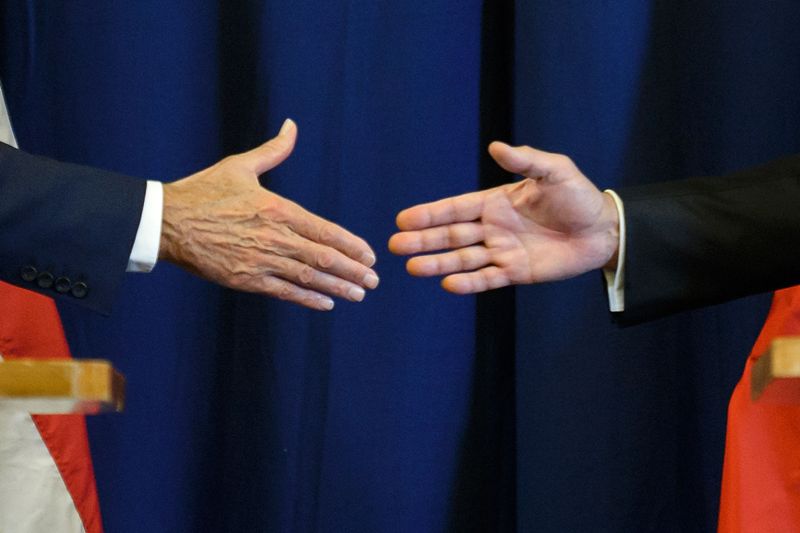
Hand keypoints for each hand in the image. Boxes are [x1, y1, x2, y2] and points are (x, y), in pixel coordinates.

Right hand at [159, 119, 378, 309]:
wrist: (165, 221)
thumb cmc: (202, 191)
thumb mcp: (240, 166)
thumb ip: (274, 151)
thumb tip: (292, 126)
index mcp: (277, 208)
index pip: (325, 230)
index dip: (350, 245)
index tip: (369, 255)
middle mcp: (274, 236)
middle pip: (323, 257)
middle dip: (353, 270)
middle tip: (374, 281)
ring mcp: (260, 260)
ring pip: (308, 277)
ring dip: (338, 287)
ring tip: (359, 294)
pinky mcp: (245, 279)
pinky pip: (283, 291)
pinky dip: (307, 298)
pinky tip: (327, 303)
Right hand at [388, 142, 618, 293]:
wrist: (603, 230)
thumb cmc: (579, 197)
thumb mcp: (555, 172)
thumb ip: (526, 161)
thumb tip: (496, 147)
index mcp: (496, 202)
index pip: (456, 208)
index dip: (430, 214)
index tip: (403, 219)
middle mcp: (493, 227)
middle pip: (451, 235)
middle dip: (424, 240)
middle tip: (395, 246)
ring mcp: (502, 251)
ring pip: (463, 258)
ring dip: (438, 263)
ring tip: (412, 268)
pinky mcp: (515, 273)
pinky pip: (487, 278)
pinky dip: (468, 283)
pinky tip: (447, 285)